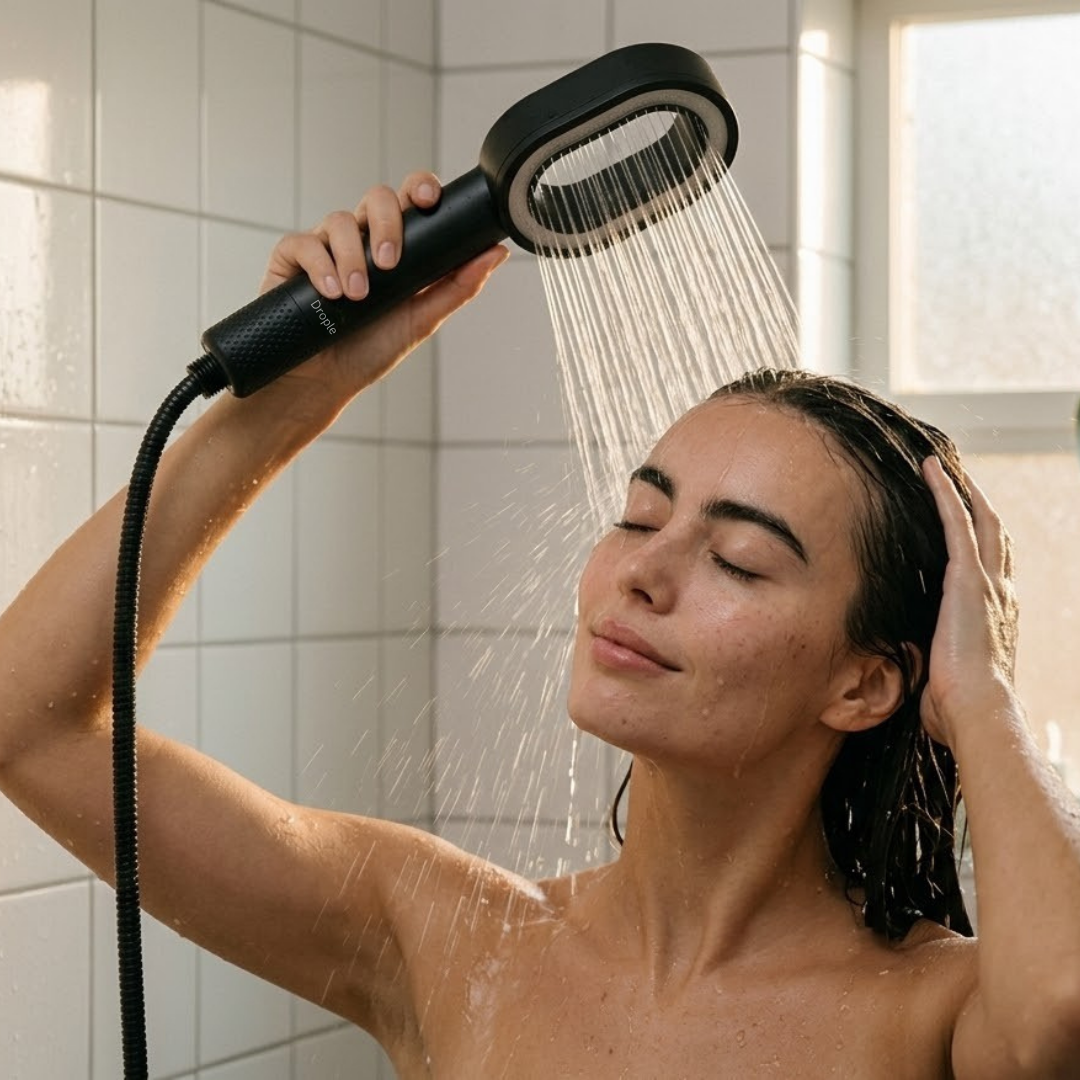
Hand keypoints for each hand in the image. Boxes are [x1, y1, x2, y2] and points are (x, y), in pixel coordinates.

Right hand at [259, 171, 508, 407]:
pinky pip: (304, 243)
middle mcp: (361, 239)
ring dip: (353, 256)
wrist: (323, 382)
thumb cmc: (370, 351)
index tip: (429, 200)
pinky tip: (330, 292)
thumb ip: (457, 287)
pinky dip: (320, 265)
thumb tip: (496, 253)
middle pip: (377, 198)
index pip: (410, 201)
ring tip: (358, 295)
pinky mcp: (292, 259)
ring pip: (341, 220)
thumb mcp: (421, 321)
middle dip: (387, 224)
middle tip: (390, 264)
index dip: (420, 189)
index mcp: (395, 246)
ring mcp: (326, 246)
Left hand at [919, 457, 1019, 748]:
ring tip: (941, 466)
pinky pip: (956, 521)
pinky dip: (945, 492)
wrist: (978, 714)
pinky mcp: (967, 577)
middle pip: (995, 537)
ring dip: (961, 490)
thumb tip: (912, 678)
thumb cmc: (959, 713)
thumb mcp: (946, 684)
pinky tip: (931, 469)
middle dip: (979, 505)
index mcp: (996, 620)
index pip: (992, 571)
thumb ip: (934, 670)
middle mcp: (1000, 595)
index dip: (983, 546)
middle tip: (960, 480)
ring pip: (979, 521)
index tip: (969, 527)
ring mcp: (987, 584)